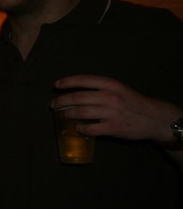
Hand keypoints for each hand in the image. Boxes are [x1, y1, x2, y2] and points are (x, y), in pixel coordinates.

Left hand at [52, 75, 182, 144]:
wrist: (155, 118)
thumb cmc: (133, 102)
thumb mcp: (119, 90)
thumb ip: (100, 90)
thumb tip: (75, 94)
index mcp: (111, 85)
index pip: (84, 80)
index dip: (67, 82)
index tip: (56, 85)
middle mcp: (110, 96)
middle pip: (77, 97)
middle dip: (61, 101)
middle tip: (53, 105)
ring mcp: (112, 112)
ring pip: (80, 112)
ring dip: (67, 115)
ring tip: (63, 116)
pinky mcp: (114, 128)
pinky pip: (90, 129)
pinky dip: (80, 129)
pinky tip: (78, 128)